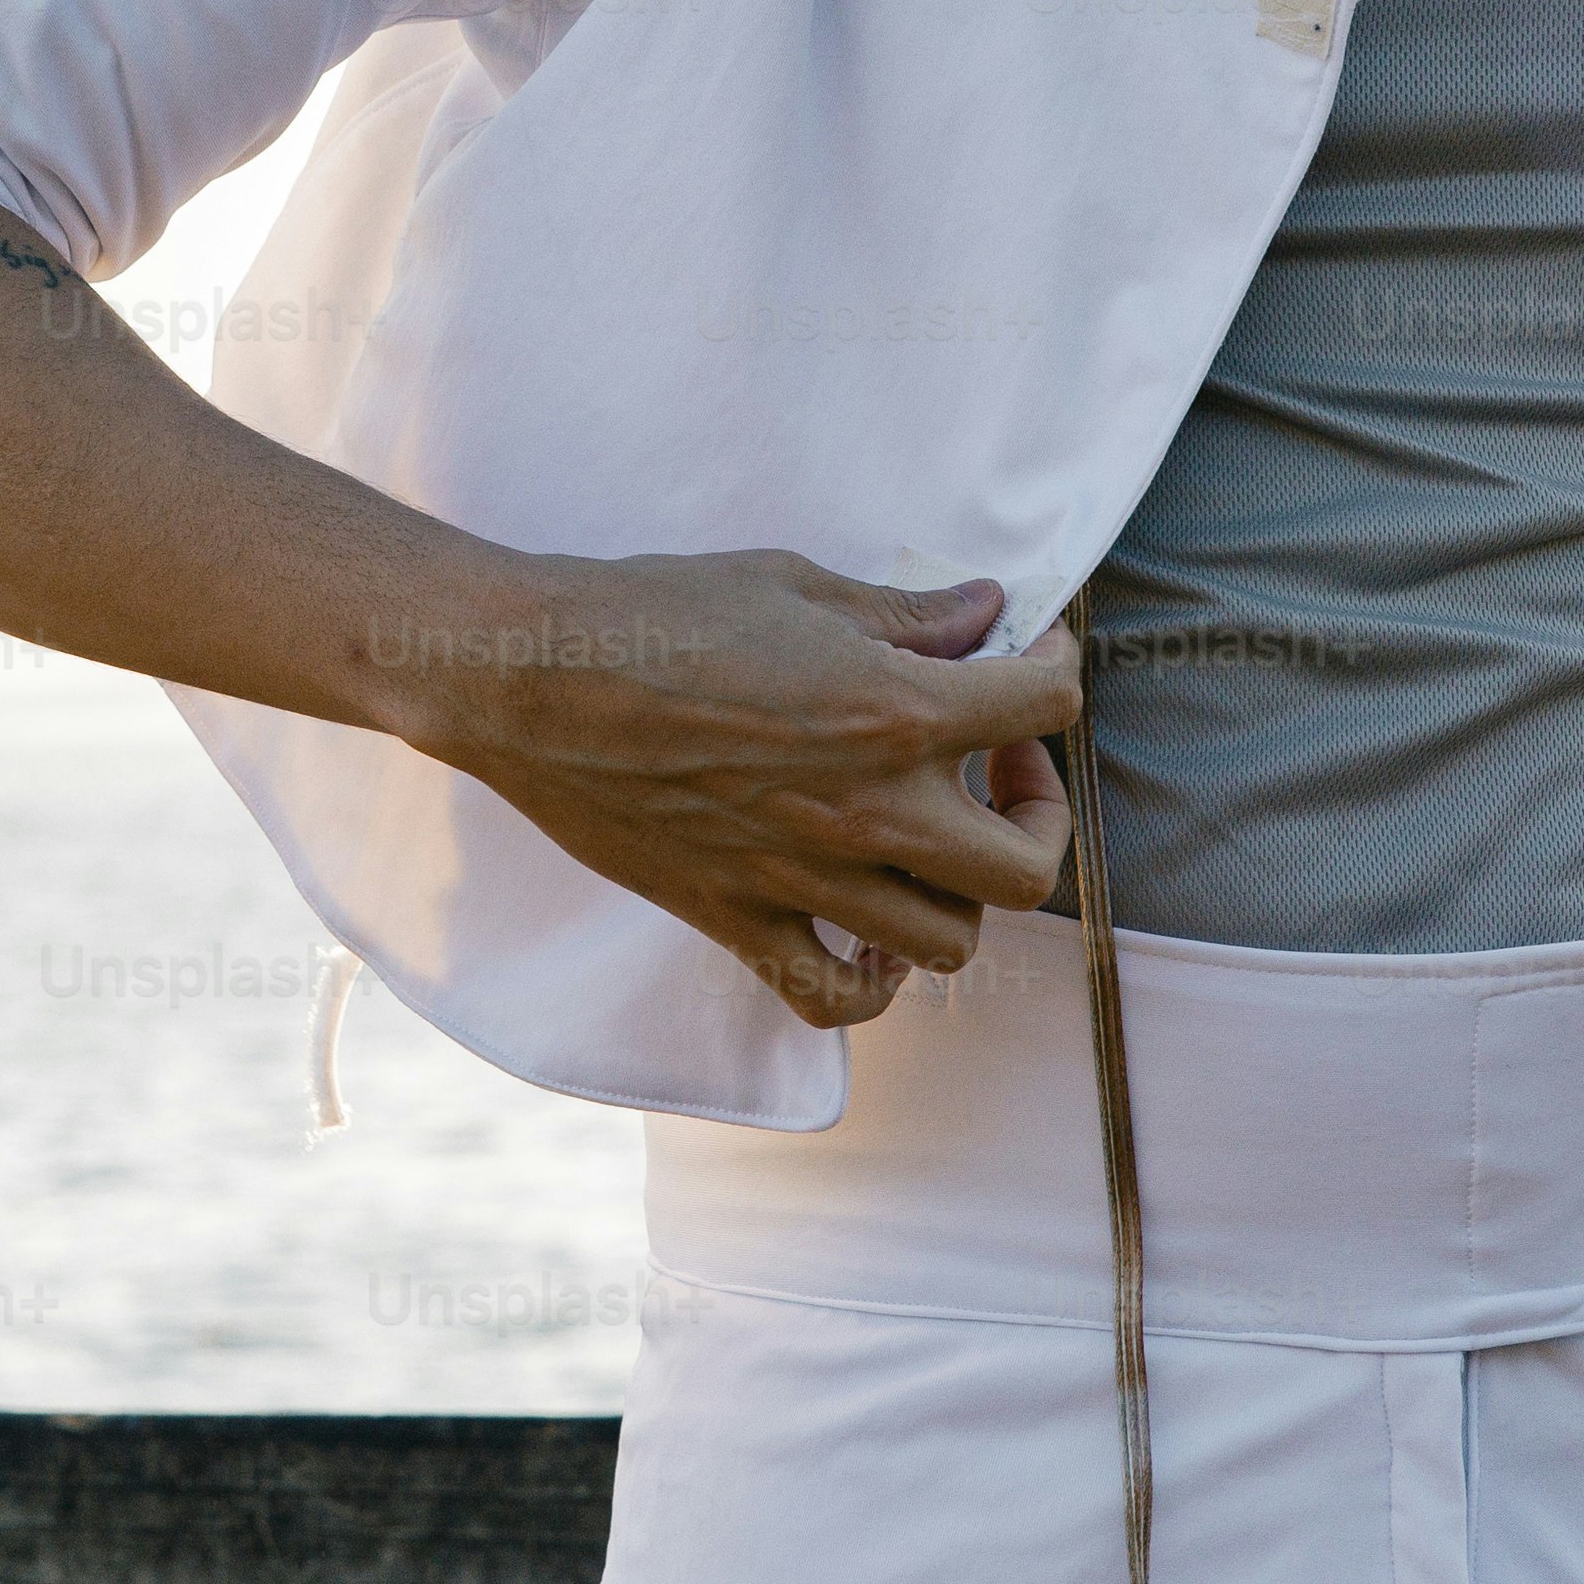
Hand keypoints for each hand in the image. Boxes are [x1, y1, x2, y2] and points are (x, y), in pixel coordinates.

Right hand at [393, 554, 1082, 1028]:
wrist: (529, 679)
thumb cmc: (656, 612)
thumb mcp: (794, 586)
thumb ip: (903, 613)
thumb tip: (981, 613)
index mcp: (895, 713)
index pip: (1046, 708)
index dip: (1054, 668)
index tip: (1024, 652)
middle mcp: (869, 811)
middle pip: (1027, 866)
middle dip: (1036, 812)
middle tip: (996, 764)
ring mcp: (806, 879)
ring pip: (950, 944)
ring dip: (961, 896)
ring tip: (930, 843)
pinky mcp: (739, 920)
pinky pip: (832, 998)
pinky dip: (868, 981)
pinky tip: (865, 933)